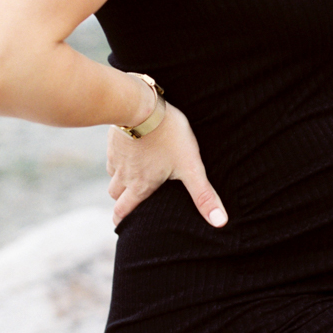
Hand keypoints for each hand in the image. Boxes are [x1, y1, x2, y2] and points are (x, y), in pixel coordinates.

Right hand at [107, 101, 227, 226]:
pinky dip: (119, 158)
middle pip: (115, 195)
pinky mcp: (114, 139)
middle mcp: (124, 175)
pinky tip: (130, 151)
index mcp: (141, 186)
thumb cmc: (169, 136)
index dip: (122, 221)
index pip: (123, 212)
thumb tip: (220, 222)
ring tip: (131, 176)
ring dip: (119, 179)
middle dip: (120, 202)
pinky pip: (112, 154)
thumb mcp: (191, 166)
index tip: (124, 226)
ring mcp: (116, 156)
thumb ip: (204, 195)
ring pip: (112, 175)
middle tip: (126, 204)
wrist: (142, 106)